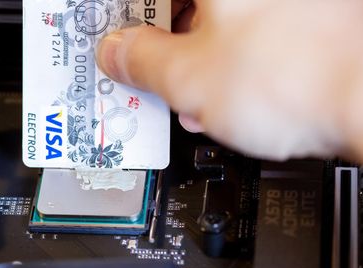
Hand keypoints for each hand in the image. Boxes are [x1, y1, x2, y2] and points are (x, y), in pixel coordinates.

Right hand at [97, 0, 362, 160]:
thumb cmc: (299, 79)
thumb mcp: (187, 77)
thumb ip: (140, 61)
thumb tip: (118, 53)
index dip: (131, 18)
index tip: (121, 40)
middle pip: (187, 3)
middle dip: (165, 44)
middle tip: (151, 74)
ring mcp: (283, 2)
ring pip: (223, 19)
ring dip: (200, 59)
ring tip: (193, 100)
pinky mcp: (307, 16)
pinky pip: (256, 32)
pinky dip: (236, 61)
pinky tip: (232, 97)